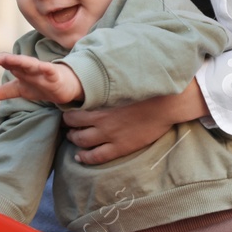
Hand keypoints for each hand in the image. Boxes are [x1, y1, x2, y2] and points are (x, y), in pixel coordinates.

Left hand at [0, 53, 82, 104]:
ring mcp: (42, 71)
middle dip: (4, 59)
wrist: (65, 87)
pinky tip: (43, 67)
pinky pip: (50, 71)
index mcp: (21, 70)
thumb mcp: (21, 90)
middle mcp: (29, 68)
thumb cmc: (42, 85)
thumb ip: (5, 91)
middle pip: (15, 61)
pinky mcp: (55, 76)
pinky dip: (46, 68)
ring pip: (31, 64)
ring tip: (8, 60)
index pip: (6, 62)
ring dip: (20, 61)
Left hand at [61, 80, 211, 163]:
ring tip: (72, 137)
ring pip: (82, 140)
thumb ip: (106, 84)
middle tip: (67, 124)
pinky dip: (85, 157)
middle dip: (68, 125)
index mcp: (100, 101)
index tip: (65, 109)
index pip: (73, 108)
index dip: (66, 110)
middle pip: (74, 124)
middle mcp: (101, 119)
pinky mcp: (120, 147)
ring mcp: (110, 134)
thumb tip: (96, 74)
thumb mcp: (121, 82)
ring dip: (74, 139)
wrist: (166, 104)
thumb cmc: (146, 89)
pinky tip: (80, 157)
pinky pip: (96, 156)